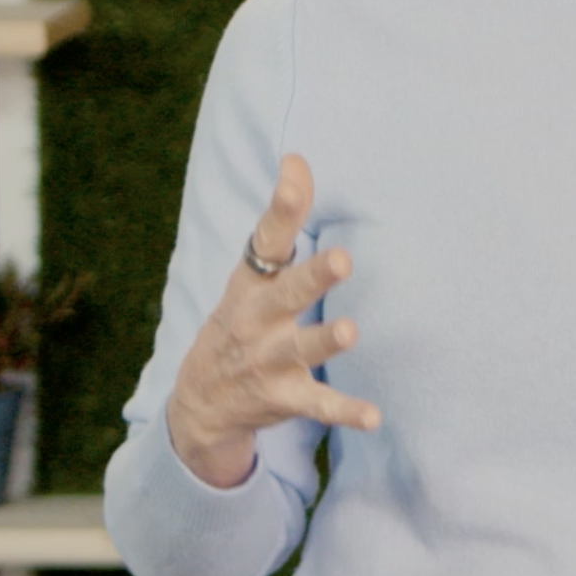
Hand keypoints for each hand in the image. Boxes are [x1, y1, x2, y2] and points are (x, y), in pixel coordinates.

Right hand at [167, 152, 378, 489]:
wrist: (200, 401)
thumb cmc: (240, 320)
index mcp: (250, 283)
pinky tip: (375, 417)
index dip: (282, 206)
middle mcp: (257, 319)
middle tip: (342, 259)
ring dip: (325, 341)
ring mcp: (268, 361)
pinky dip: (346, 412)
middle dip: (313, 277)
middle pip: (287, 294)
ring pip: (301, 349)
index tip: (296, 170)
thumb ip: (280, 220)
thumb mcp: (252, 272)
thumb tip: (297, 158)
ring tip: (350, 331)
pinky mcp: (283, 398)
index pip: (265, 239)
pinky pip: (319, 406)